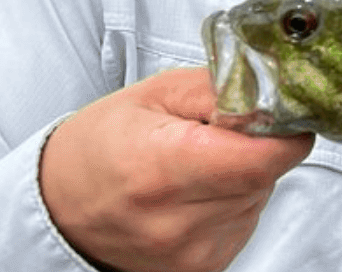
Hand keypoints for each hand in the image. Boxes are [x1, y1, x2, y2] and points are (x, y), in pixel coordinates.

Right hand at [40, 67, 314, 271]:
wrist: (58, 207)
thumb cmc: (99, 145)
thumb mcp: (156, 92)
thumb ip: (223, 88)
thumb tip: (275, 92)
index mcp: (163, 168)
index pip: (263, 158)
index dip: (283, 132)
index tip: (278, 115)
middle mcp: (178, 222)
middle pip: (264, 177)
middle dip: (257, 147)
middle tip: (219, 132)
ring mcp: (190, 253)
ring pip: (258, 199)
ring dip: (244, 175)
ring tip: (197, 163)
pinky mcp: (201, 268)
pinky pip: (243, 223)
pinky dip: (231, 201)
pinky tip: (195, 191)